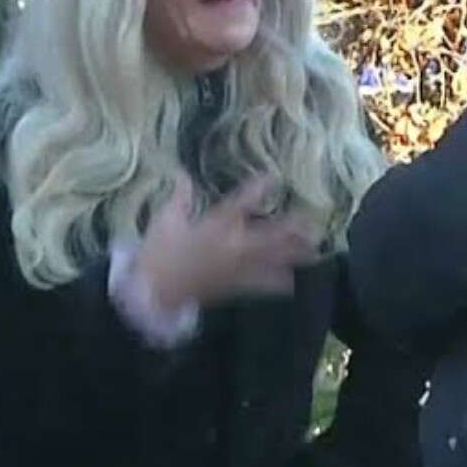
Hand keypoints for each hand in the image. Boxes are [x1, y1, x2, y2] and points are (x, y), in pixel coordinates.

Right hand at [137, 174, 324, 307]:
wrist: (152, 292)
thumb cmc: (157, 254)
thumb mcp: (165, 220)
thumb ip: (179, 197)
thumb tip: (184, 174)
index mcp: (214, 225)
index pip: (240, 203)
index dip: (258, 189)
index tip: (274, 177)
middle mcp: (232, 245)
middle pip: (269, 234)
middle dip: (292, 228)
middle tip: (313, 220)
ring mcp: (236, 268)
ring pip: (272, 260)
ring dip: (293, 255)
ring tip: (315, 251)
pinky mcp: (233, 287)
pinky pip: (260, 285)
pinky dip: (276, 283)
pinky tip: (291, 283)